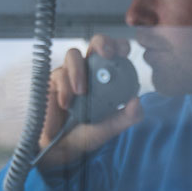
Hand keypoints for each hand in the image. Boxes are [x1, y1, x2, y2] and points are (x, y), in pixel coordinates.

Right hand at [39, 34, 141, 171]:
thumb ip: (127, 117)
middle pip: (96, 43)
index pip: (116, 53)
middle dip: (102, 43)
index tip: (124, 52)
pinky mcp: (53, 81)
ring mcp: (70, 73)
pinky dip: (64, 88)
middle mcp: (90, 70)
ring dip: (78, 71)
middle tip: (107, 54)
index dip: (120, 46)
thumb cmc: (88, 133)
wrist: (64, 148)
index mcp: (107, 77)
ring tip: (81, 93)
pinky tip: (66, 104)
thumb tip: (138, 101)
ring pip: (73, 55)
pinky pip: (59, 75)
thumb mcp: (111, 127)